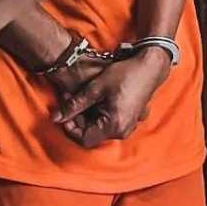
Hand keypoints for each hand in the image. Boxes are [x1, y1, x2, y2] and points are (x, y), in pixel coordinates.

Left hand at [53, 48, 170, 147]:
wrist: (150, 66)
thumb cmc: (125, 74)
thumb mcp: (95, 88)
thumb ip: (74, 105)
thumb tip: (56, 118)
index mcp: (114, 126)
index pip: (84, 139)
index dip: (70, 127)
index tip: (65, 112)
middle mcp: (123, 131)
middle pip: (92, 133)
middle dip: (78, 118)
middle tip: (70, 98)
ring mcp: (129, 126)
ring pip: (100, 127)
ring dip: (88, 115)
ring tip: (82, 96)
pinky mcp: (131, 119)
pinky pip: (110, 122)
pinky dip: (100, 113)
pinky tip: (96, 98)